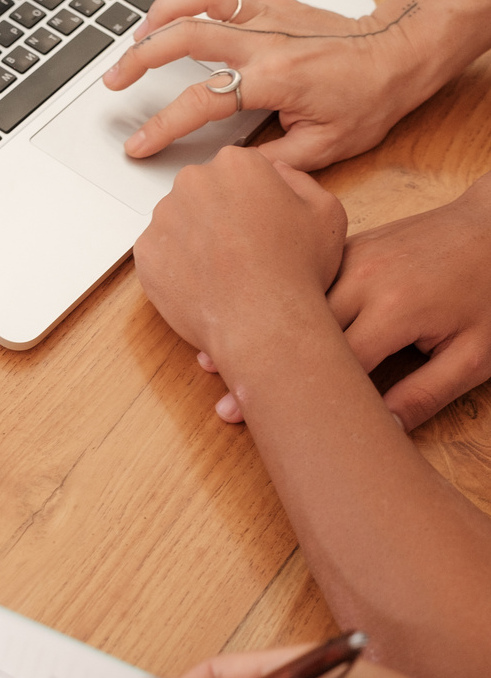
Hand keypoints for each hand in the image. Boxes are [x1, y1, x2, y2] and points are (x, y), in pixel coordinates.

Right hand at [103, 0, 433, 170]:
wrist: (398, 54)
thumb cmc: (369, 97)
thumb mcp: (328, 147)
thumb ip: (276, 162)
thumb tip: (233, 174)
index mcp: (275, 79)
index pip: (203, 100)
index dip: (164, 125)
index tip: (138, 142)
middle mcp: (264, 40)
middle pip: (185, 38)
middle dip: (140, 59)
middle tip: (113, 80)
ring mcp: (265, 13)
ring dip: (158, 12)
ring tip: (133, 35)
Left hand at [133, 147, 346, 367]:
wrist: (265, 323)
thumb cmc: (297, 270)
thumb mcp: (325, 213)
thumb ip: (299, 180)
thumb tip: (276, 171)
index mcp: (236, 163)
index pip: (238, 171)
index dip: (252, 199)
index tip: (259, 223)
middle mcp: (194, 180)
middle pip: (204, 191)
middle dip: (220, 214)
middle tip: (242, 249)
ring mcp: (165, 215)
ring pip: (179, 221)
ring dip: (196, 239)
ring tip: (224, 270)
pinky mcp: (146, 250)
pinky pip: (161, 252)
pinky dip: (177, 266)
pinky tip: (205, 283)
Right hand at [210, 173, 490, 428]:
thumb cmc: (490, 289)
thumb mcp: (475, 354)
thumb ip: (426, 394)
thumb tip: (381, 431)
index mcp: (393, 307)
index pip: (331, 363)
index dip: (292, 397)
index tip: (252, 418)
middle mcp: (362, 277)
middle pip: (296, 328)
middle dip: (261, 364)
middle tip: (224, 399)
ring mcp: (351, 255)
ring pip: (290, 297)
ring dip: (257, 325)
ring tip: (213, 353)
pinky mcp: (347, 246)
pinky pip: (303, 274)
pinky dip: (275, 297)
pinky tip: (249, 314)